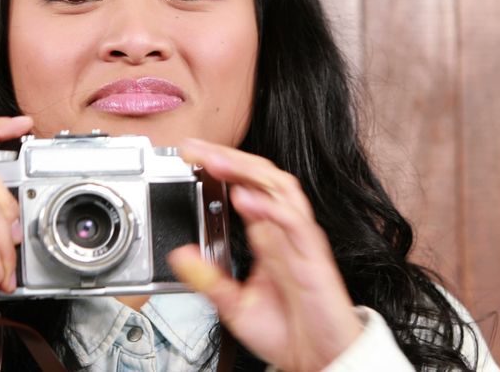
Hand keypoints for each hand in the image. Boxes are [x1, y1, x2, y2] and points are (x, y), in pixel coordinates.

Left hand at [168, 138, 361, 371]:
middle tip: (196, 148)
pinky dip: (272, 207)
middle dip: (229, 158)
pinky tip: (247, 199)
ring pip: (281, 188)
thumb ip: (208, 279)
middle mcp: (283, 232)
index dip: (220, 167)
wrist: (318, 362)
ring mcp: (300, 241)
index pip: (245, 187)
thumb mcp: (232, 305)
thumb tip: (181, 255)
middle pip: (260, 178)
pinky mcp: (314, 258)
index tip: (190, 155)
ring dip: (249, 171)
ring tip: (217, 160)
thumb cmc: (286, 331)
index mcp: (266, 237)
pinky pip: (297, 223)